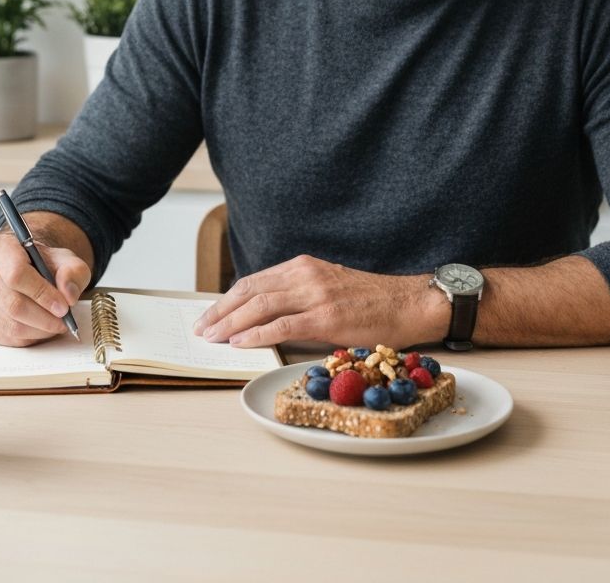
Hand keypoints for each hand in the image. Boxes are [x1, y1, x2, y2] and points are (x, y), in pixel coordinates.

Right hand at [0, 232, 91, 346]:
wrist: (29, 268)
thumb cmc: (45, 263)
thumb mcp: (66, 259)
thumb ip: (73, 272)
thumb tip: (69, 295)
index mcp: (0, 248)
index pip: (16, 274)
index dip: (42, 294)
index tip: (63, 307)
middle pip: (12, 304)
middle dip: (43, 318)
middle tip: (64, 322)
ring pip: (8, 324)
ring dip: (37, 331)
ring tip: (55, 326)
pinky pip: (3, 337)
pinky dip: (27, 338)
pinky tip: (40, 330)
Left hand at [192, 254, 446, 350]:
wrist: (409, 303)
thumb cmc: (372, 300)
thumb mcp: (329, 286)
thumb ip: (299, 295)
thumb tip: (267, 317)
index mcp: (303, 266)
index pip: (255, 281)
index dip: (228, 298)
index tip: (210, 313)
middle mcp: (305, 274)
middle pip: (250, 291)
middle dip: (220, 311)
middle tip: (201, 328)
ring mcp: (315, 294)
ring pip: (260, 306)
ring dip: (230, 323)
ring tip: (212, 337)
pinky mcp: (326, 317)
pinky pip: (282, 325)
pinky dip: (257, 334)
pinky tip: (240, 342)